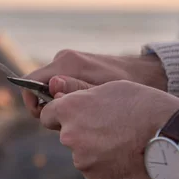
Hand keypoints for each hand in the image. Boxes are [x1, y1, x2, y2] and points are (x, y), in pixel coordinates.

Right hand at [22, 50, 166, 117]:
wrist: (148, 73)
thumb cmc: (128, 85)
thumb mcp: (103, 93)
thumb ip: (76, 92)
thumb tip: (50, 90)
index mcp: (67, 63)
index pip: (30, 82)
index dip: (31, 102)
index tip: (46, 118)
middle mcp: (63, 58)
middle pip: (37, 86)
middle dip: (46, 105)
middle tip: (67, 120)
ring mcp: (68, 60)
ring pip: (48, 87)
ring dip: (57, 103)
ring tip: (80, 113)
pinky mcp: (74, 65)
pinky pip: (58, 84)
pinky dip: (65, 97)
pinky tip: (84, 106)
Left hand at [40, 80, 178, 178]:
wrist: (174, 138)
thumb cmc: (145, 106)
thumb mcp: (112, 87)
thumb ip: (78, 92)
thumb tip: (56, 91)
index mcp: (70, 110)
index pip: (47, 114)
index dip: (60, 114)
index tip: (73, 115)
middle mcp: (70, 136)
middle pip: (67, 135)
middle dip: (82, 132)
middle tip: (111, 127)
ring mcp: (82, 161)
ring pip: (82, 154)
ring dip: (96, 150)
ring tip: (125, 142)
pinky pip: (96, 171)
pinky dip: (108, 166)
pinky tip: (129, 157)